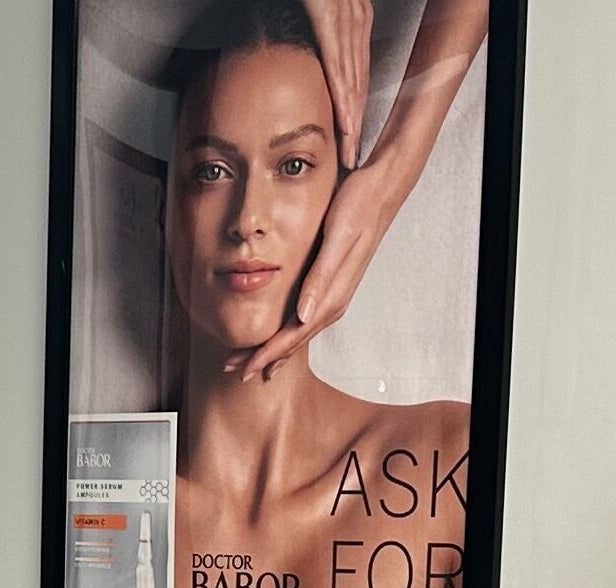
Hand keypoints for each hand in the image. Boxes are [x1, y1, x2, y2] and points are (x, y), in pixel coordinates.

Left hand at [223, 151, 411, 383]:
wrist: (381, 189)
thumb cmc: (358, 207)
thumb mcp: (337, 238)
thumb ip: (320, 278)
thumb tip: (302, 316)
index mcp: (331, 294)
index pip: (292, 335)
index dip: (267, 355)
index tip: (244, 370)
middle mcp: (333, 301)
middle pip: (293, 340)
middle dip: (264, 358)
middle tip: (234, 370)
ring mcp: (334, 295)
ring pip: (299, 333)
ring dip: (275, 349)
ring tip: (251, 362)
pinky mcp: (333, 285)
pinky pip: (306, 320)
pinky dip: (288, 334)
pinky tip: (279, 337)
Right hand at [301, 0, 373, 169]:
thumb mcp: (312, 7)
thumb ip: (316, 32)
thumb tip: (304, 57)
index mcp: (351, 15)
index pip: (355, 70)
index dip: (354, 106)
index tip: (350, 137)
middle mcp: (354, 15)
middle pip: (358, 79)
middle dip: (356, 120)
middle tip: (352, 156)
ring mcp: (344, 14)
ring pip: (352, 76)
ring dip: (352, 117)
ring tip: (349, 149)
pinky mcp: (329, 14)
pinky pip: (338, 61)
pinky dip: (343, 94)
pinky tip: (346, 117)